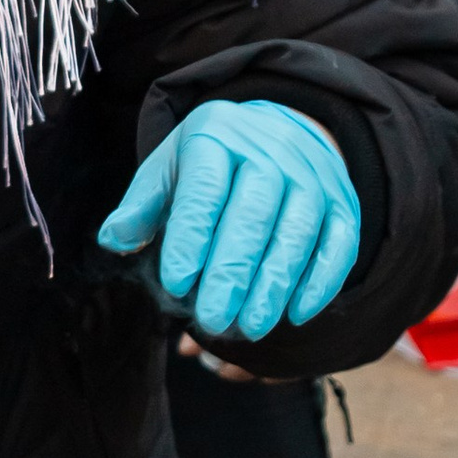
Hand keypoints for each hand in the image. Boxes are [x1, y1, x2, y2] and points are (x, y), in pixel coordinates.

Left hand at [98, 100, 360, 340]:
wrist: (279, 129)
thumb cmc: (212, 163)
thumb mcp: (170, 168)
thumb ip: (142, 206)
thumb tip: (115, 240)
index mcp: (216, 137)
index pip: (204, 191)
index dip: (191, 238)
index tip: (176, 283)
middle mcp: (270, 152)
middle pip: (253, 215)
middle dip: (232, 272)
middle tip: (212, 319)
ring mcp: (312, 177)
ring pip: (297, 233)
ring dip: (274, 285)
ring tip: (249, 327)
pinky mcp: (342, 202)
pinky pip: (339, 243)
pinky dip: (321, 281)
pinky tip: (296, 314)